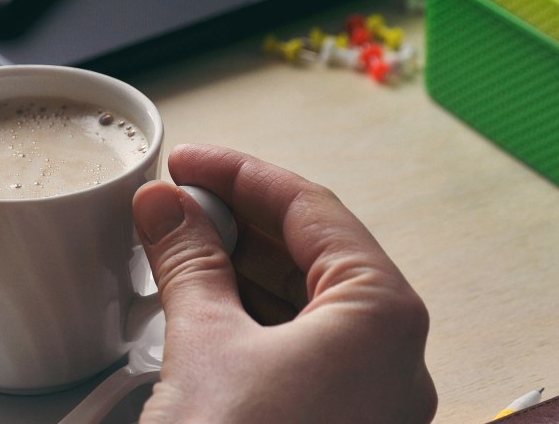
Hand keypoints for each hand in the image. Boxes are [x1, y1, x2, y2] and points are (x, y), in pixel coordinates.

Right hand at [133, 144, 436, 423]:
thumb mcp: (204, 347)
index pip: (311, 208)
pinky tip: (203, 307)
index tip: (188, 161)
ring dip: (242, 271)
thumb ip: (188, 262)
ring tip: (178, 250)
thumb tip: (166, 207)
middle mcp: (393, 354)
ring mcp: (372, 398)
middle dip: (239, 223)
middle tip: (175, 203)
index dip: (241, 174)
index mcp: (381, 314)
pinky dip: (253, 321)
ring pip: (307, 303)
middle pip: (314, 253)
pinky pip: (303, 351)